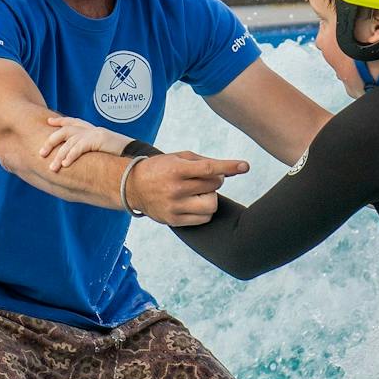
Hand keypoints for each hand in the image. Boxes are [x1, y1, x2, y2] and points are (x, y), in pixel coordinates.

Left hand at [39, 115, 130, 171]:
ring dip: (59, 156)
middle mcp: (93, 129)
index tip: (49, 122)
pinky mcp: (99, 139)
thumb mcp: (104, 152)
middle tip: (41, 153)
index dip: (61, 121)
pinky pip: (80, 147)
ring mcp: (96, 133)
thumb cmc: (122, 157)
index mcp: (94, 130)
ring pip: (70, 141)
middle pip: (66, 130)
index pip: (74, 122)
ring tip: (52, 168)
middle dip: (51, 141)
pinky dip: (70, 156)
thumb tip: (83, 164)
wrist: (138, 155)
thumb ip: (92, 153)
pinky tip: (65, 165)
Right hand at [128, 151, 247, 226]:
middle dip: (214, 180)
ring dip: (210, 197)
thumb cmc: (160, 169)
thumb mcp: (179, 158)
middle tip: (202, 178)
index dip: (229, 166)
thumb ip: (204, 162)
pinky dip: (205, 210)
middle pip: (214, 186)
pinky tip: (194, 203)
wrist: (132, 186)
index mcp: (176, 170)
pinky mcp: (174, 220)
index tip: (245, 166)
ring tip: (198, 193)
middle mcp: (175, 189)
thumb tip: (230, 169)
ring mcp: (174, 207)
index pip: (209, 169)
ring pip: (211, 205)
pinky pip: (204, 218)